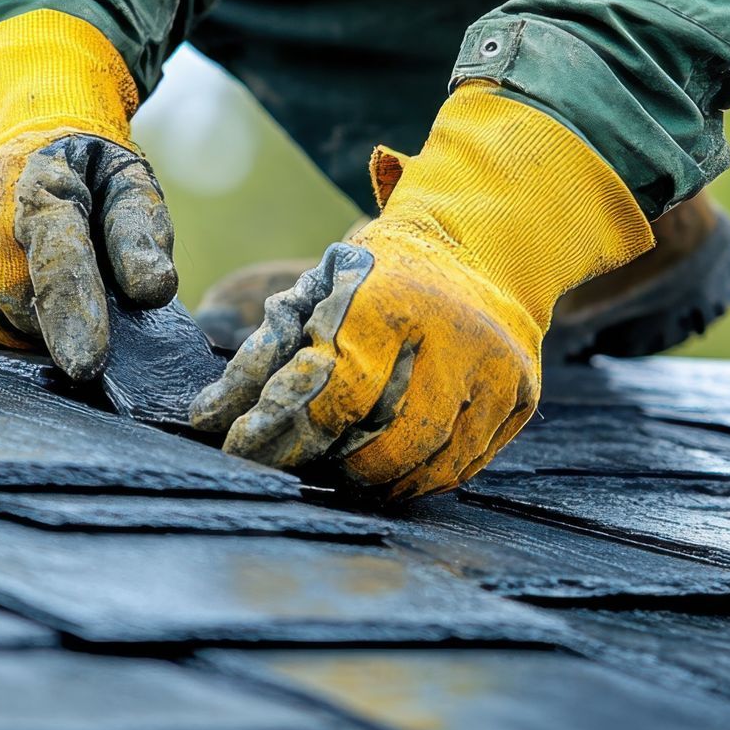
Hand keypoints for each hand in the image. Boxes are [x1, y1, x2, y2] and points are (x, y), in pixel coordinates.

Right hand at [0, 8, 173, 379]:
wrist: (18, 131)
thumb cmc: (86, 171)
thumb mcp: (130, 184)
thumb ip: (142, 234)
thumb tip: (153, 289)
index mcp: (42, 181)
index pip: (57, 256)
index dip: (72, 313)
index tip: (86, 364)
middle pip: (16, 299)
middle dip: (54, 321)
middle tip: (83, 309)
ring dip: (24, 326)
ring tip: (49, 295)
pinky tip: (15, 292)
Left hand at [190, 229, 539, 497]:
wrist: (483, 248)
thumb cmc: (383, 275)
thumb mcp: (317, 290)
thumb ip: (264, 352)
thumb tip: (207, 418)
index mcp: (396, 300)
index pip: (337, 388)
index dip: (285, 429)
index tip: (244, 451)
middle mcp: (458, 336)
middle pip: (388, 438)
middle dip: (335, 464)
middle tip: (300, 467)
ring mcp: (498, 370)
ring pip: (430, 461)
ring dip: (377, 482)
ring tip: (343, 475)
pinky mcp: (522, 397)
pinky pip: (464, 464)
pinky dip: (420, 478)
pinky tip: (391, 472)